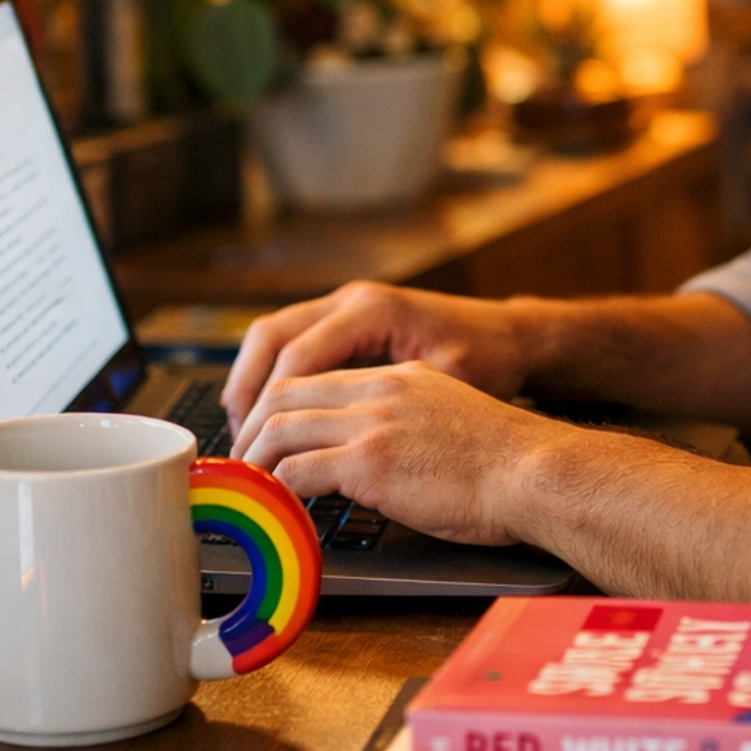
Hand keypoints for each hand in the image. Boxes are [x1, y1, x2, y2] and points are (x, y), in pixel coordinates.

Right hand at [220, 281, 526, 434]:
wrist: (510, 336)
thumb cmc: (487, 361)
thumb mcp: (445, 386)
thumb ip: (391, 410)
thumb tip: (337, 450)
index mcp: (374, 311)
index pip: (298, 356)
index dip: (270, 406)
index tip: (257, 449)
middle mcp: (353, 300)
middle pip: (272, 336)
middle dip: (248, 390)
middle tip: (240, 442)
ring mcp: (347, 305)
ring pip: (274, 334)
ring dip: (253, 380)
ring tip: (246, 432)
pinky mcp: (347, 320)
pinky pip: (293, 340)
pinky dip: (274, 374)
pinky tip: (272, 415)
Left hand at [230, 359, 555, 544]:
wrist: (538, 472)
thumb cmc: (508, 464)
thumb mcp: (450, 422)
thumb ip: (408, 426)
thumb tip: (377, 464)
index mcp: (399, 377)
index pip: (316, 379)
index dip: (279, 410)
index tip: (267, 442)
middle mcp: (380, 389)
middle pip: (284, 394)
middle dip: (252, 431)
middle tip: (242, 469)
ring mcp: (372, 421)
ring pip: (279, 428)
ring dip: (255, 464)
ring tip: (249, 494)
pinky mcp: (370, 460)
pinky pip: (295, 472)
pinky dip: (275, 493)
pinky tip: (276, 513)